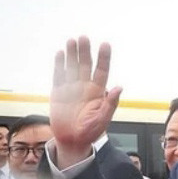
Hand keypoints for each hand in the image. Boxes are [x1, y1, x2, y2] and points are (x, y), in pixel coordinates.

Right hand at [50, 36, 122, 167]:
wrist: (72, 140)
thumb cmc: (90, 131)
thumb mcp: (103, 119)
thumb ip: (110, 103)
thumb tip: (119, 87)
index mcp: (98, 92)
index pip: (102, 71)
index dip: (104, 58)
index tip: (105, 44)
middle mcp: (85, 87)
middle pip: (86, 65)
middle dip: (85, 51)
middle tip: (84, 37)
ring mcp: (71, 88)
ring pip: (72, 67)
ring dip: (72, 54)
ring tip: (72, 40)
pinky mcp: (58, 92)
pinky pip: (59, 75)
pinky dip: (59, 65)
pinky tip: (60, 53)